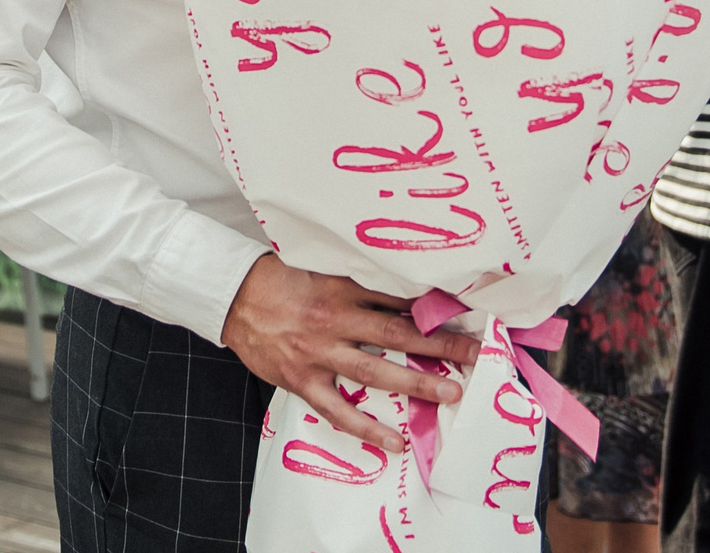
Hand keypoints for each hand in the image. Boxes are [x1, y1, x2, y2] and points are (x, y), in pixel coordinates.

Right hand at [220, 254, 480, 453]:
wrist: (233, 298)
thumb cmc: (279, 280)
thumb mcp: (322, 268)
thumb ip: (358, 280)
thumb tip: (403, 289)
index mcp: (342, 290)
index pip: (397, 299)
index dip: (433, 308)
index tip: (467, 313)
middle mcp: (335, 321)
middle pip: (397, 334)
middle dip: (440, 344)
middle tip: (476, 353)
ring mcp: (319, 354)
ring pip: (375, 371)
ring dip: (416, 383)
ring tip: (451, 393)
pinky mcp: (303, 381)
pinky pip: (338, 410)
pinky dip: (366, 428)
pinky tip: (394, 442)